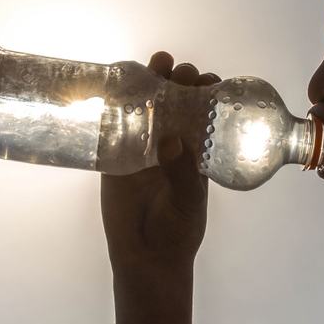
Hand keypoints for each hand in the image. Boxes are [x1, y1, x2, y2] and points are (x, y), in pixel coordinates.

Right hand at [100, 51, 221, 274]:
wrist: (145, 258)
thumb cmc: (177, 230)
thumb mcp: (188, 202)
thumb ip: (183, 173)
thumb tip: (172, 140)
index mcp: (197, 149)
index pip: (205, 111)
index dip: (207, 91)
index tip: (208, 81)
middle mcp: (172, 141)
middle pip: (176, 100)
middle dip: (180, 80)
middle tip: (182, 74)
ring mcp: (143, 146)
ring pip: (147, 105)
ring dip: (151, 81)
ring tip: (157, 65)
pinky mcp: (115, 155)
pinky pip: (115, 125)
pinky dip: (116, 103)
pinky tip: (117, 86)